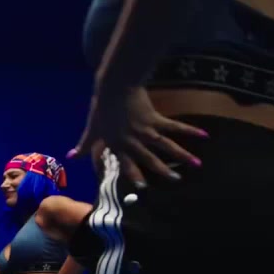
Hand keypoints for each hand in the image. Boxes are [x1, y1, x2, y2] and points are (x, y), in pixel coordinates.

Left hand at [67, 85, 207, 188]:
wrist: (114, 86)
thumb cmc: (102, 107)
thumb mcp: (92, 128)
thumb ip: (84, 144)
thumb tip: (70, 157)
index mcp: (118, 144)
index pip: (126, 164)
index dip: (134, 175)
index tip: (142, 188)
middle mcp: (133, 141)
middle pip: (149, 159)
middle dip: (163, 171)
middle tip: (175, 181)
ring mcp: (146, 130)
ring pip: (166, 146)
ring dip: (182, 155)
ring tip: (196, 165)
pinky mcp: (156, 118)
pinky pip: (175, 127)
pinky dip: (189, 131)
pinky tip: (204, 135)